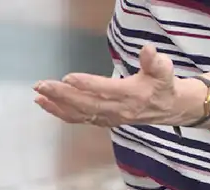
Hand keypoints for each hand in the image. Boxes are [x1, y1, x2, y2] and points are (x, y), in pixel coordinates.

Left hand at [32, 44, 193, 126]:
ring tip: (39, 95)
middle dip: (63, 95)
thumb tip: (149, 50)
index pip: (106, 91)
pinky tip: (47, 104)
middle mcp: (120, 110)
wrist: (170, 109)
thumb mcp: (164, 70)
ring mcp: (111, 118)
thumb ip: (155, 61)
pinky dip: (62, 113)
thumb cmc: (164, 85)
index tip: (68, 78)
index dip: (87, 85)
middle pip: (88, 104)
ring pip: (81, 114)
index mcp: (132, 96)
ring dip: (58, 105)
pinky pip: (81, 119)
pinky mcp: (105, 120)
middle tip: (43, 85)